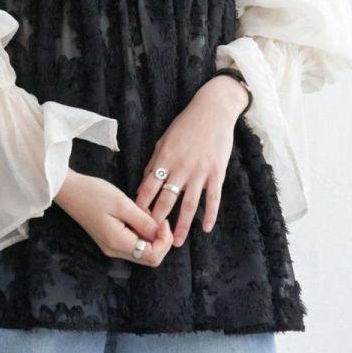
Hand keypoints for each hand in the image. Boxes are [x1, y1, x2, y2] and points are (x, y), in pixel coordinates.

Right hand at [54, 170, 175, 265]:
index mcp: (118, 243)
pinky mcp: (110, 240)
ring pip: (143, 251)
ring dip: (151, 235)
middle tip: (158, 218)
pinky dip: (142, 233)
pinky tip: (138, 216)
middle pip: (150, 258)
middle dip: (161, 240)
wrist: (69, 191)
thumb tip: (161, 233)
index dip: (164, 241)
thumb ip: (144, 221)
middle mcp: (115, 251)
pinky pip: (134, 244)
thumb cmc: (93, 194)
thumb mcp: (123, 204)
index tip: (162, 221)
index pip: (153, 256)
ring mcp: (112, 247)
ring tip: (145, 214)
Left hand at [134, 76, 246, 245]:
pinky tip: (205, 228)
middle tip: (151, 239)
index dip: (141, 205)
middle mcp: (181, 168)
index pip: (148, 187)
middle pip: (166, 200)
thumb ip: (155, 162)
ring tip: (176, 243)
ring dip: (182, 226)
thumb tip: (145, 183)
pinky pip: (213, 198)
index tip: (135, 220)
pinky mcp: (217, 172)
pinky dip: (210, 215)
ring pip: (189, 205)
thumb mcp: (164, 140)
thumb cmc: (186, 125)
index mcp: (164, 159)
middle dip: (158, 221)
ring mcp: (200, 171)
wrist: (213, 109)